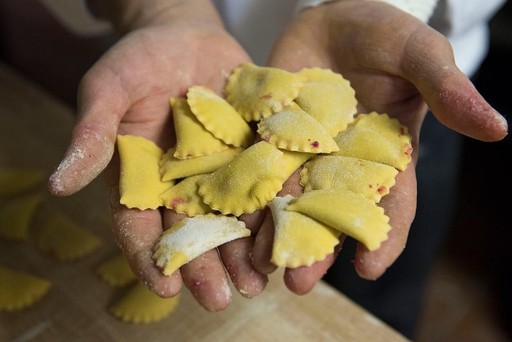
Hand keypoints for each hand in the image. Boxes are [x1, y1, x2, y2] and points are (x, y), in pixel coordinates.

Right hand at [48, 0, 266, 310]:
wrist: (185, 34)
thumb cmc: (139, 60)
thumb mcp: (110, 89)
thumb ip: (93, 133)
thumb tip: (59, 184)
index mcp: (143, 180)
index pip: (141, 227)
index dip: (150, 258)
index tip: (165, 286)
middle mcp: (184, 185)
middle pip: (193, 232)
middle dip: (206, 266)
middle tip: (221, 298)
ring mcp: (223, 171)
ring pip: (234, 219)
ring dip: (246, 250)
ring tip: (259, 279)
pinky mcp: (255, 152)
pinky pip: (269, 182)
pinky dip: (279, 206)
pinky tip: (290, 230)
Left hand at [251, 1, 507, 293]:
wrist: (333, 16)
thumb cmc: (384, 34)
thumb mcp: (419, 55)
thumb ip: (447, 90)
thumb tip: (498, 128)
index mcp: (386, 156)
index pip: (391, 206)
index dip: (383, 239)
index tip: (369, 269)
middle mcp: (343, 164)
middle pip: (331, 214)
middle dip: (317, 249)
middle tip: (299, 284)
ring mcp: (303, 153)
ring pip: (290, 200)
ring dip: (274, 233)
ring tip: (258, 264)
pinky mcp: (270, 136)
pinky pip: (257, 168)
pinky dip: (246, 192)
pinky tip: (231, 218)